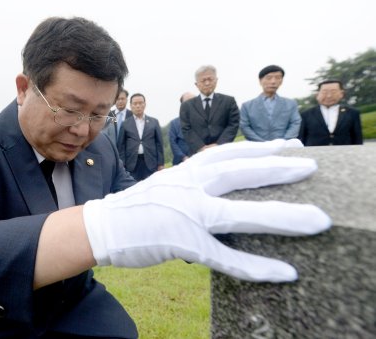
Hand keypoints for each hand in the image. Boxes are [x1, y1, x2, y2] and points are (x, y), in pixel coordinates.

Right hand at [83, 139, 330, 281]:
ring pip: (238, 214)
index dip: (259, 148)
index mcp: (184, 171)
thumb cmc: (135, 207)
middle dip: (277, 168)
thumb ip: (194, 182)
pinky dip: (255, 266)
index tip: (288, 144)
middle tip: (311, 164)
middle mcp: (186, 186)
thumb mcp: (166, 184)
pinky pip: (224, 257)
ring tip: (317, 220)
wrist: (99, 226)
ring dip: (281, 217)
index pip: (227, 153)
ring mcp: (184, 215)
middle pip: (238, 173)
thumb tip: (222, 185)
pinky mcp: (180, 243)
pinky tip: (283, 272)